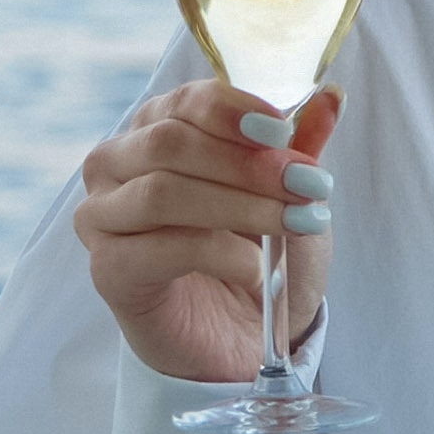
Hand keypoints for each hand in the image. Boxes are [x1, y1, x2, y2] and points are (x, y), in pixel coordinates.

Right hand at [74, 79, 342, 385]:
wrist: (240, 336)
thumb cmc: (257, 255)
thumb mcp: (288, 196)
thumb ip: (300, 146)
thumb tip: (332, 97)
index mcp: (156, 128)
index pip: (185, 102)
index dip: (234, 111)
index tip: (284, 131)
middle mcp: (116, 164)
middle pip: (169, 143)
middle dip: (246, 164)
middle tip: (306, 185)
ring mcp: (102, 217)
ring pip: (161, 192)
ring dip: (239, 206)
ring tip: (295, 223)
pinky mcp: (108, 270)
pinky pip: (160, 248)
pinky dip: (218, 254)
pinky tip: (255, 269)